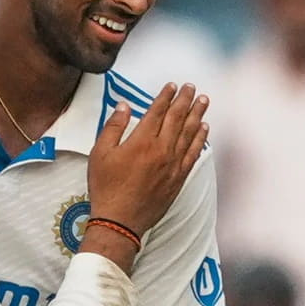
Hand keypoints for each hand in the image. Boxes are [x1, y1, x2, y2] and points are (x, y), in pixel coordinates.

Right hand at [88, 83, 209, 234]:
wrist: (120, 220)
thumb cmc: (106, 186)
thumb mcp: (100, 153)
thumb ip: (113, 127)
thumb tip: (124, 105)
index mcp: (142, 141)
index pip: (157, 111)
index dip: (165, 96)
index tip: (172, 85)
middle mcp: (162, 149)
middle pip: (177, 118)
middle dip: (185, 100)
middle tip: (191, 87)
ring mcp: (173, 164)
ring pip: (190, 133)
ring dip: (197, 114)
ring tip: (203, 100)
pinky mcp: (179, 177)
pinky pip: (193, 153)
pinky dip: (200, 138)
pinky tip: (204, 128)